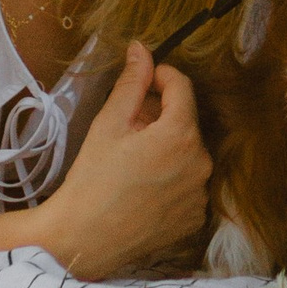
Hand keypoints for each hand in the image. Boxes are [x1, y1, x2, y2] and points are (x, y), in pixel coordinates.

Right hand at [31, 43, 209, 282]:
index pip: (182, 86)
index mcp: (182, 134)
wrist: (85, 238)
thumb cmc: (94, 177)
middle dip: (160, 115)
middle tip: (128, 127)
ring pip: (187, 153)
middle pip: (185, 121)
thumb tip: (142, 48)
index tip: (140, 83)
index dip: (160, 76)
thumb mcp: (109, 122)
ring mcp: (200, 194)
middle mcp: (201, 163)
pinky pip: (188, 183)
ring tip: (134, 160)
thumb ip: (132, 82)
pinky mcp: (195, 218)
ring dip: (167, 146)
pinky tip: (144, 186)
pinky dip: (172, 177)